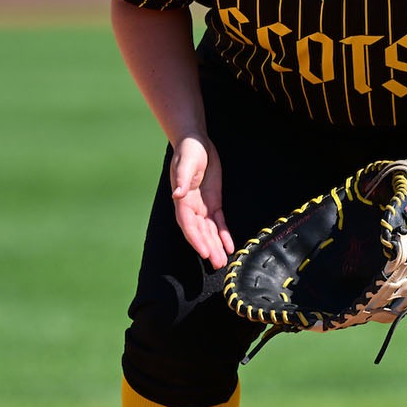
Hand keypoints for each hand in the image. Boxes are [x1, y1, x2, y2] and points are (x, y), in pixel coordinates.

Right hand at [170, 134, 235, 268]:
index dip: (196, 239)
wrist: (196, 143)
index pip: (188, 224)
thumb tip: (177, 195)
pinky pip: (218, 222)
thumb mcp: (185, 163)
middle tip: (217, 263)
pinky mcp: (213, 202)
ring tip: (222, 261)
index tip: (204, 252)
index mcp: (182, 200)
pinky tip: (229, 246)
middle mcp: (191, 207)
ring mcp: (202, 206)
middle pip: (199, 232)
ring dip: (216, 246)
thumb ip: (182, 179)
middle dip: (208, 248)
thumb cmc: (188, 151)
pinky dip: (223, 234)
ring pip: (209, 231)